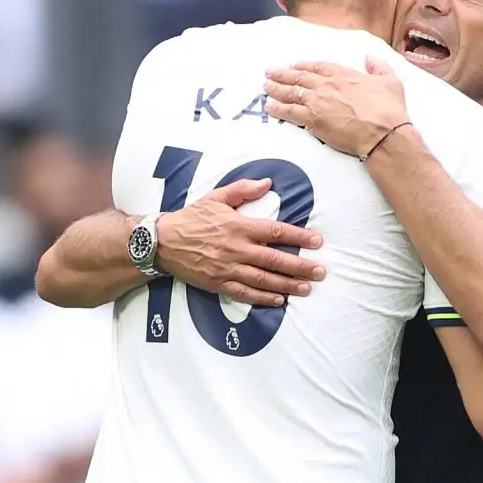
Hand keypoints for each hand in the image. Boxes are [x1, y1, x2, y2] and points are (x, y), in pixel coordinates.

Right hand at [157, 178, 325, 306]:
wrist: (162, 242)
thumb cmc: (191, 218)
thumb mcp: (216, 197)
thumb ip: (243, 189)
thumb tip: (268, 183)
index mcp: (238, 226)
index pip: (276, 232)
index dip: (298, 237)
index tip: (317, 242)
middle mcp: (236, 249)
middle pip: (275, 260)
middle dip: (300, 266)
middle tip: (320, 272)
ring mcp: (228, 268)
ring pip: (263, 279)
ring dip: (287, 285)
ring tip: (306, 288)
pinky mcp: (218, 283)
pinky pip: (245, 293)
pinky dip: (263, 298)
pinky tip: (279, 300)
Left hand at [264, 58, 409, 158]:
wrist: (383, 133)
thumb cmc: (389, 109)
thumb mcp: (390, 81)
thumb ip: (379, 66)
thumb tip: (370, 57)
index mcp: (344, 74)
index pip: (319, 66)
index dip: (304, 65)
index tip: (294, 65)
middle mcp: (327, 85)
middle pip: (299, 77)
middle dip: (282, 74)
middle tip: (269, 72)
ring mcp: (318, 102)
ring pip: (291, 93)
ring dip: (276, 89)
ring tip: (265, 86)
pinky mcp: (313, 120)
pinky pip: (289, 113)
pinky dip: (278, 109)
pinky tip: (269, 107)